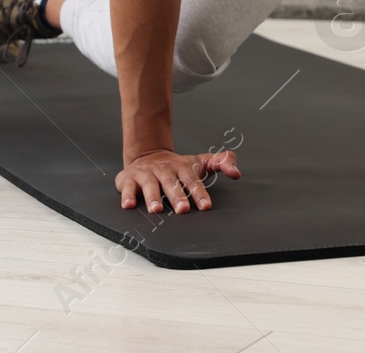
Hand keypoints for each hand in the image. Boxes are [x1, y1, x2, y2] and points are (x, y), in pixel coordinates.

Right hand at [116, 149, 240, 213]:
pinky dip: (127, 195)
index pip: (192, 179)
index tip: (206, 206)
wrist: (147, 154)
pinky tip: (129, 205)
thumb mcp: (201, 161)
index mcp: (182, 167)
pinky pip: (127, 187)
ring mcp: (146, 174)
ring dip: (153, 197)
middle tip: (183, 210)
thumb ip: (222, 162)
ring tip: (157, 210)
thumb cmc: (178, 166)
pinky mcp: (129, 178)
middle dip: (177, 196)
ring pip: (150, 185)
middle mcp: (164, 170)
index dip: (199, 192)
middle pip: (171, 183)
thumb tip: (237, 173)